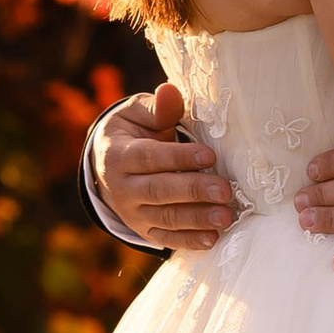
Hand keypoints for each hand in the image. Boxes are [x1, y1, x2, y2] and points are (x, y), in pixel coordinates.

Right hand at [90, 83, 233, 250]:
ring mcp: (132, 212)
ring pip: (165, 217)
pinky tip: (213, 238)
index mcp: (118, 155)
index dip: (178, 157)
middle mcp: (122, 188)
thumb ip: (157, 109)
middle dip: (193, 191)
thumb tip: (169, 91)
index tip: (209, 156)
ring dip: (197, 219)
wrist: (108, 165)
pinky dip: (189, 241)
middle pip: (159, 190)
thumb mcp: (138, 115)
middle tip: (225, 191)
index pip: (149, 157)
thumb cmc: (133, 132)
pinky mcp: (144, 230)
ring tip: (225, 217)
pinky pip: (167, 237)